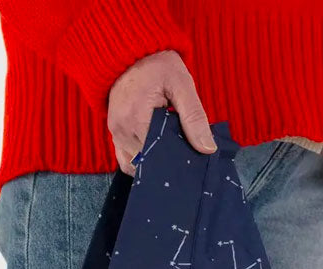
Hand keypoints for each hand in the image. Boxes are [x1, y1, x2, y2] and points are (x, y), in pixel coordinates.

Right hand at [107, 50, 216, 175]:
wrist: (130, 50)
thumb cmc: (156, 64)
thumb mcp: (181, 84)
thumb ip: (194, 117)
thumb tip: (207, 149)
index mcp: (137, 120)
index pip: (159, 156)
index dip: (176, 160)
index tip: (190, 156)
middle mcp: (122, 131)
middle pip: (148, 162)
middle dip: (166, 161)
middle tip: (183, 151)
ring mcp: (115, 134)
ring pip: (137, 164)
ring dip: (153, 162)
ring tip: (169, 149)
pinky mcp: (114, 134)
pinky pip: (126, 160)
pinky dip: (141, 160)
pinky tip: (155, 153)